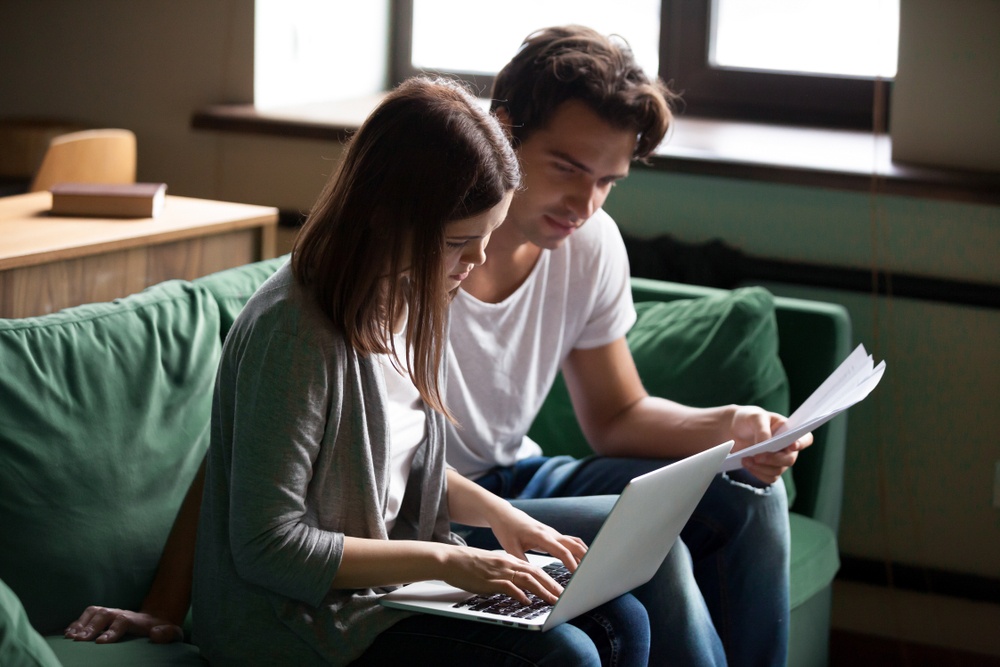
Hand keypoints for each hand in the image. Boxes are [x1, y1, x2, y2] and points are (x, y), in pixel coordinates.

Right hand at [64, 606, 182, 643]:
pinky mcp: (104, 615)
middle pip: (104, 615)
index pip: (122, 622)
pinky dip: (77, 622)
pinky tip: (68, 633)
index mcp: (137, 620)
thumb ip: (167, 633)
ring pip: (94, 612)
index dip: (111, 631)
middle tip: (79, 641)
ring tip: (70, 636)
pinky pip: (88, 615)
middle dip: (91, 627)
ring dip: (81, 623)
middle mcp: (121, 613)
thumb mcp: (172, 632)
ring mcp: (112, 612)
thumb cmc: (162, 628)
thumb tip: (156, 634)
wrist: (156, 617)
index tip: (100, 643)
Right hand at [441, 546, 564, 605]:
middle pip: (535, 573)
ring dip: (542, 591)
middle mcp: (507, 564)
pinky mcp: (490, 580)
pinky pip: (509, 587)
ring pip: (527, 580)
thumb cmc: (468, 564)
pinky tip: (527, 601)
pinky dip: (520, 594)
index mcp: (508, 560)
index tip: (559, 587)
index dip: (548, 578)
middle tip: (564, 595)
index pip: (534, 569)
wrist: (450, 560)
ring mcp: (499, 572)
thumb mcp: (491, 565)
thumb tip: (515, 585)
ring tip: (553, 600)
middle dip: (552, 585)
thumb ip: (504, 573)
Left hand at [489, 505, 587, 572]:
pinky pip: (570, 543)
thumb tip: (532, 579)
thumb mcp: (510, 548)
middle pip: (574, 545)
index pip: (562, 551)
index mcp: (541, 536)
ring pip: (575, 542)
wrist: (505, 515)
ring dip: (584, 554)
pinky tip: (581, 562)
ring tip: (591, 569)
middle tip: (591, 574)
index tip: (578, 575)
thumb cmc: (506, 530)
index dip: (571, 563)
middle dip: (585, 558)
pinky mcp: (553, 536)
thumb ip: (522, 563)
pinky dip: (578, 551)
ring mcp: (553, 534)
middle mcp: (551, 533)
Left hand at [729, 406, 813, 484]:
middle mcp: (788, 447)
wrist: (734, 429)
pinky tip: (747, 465)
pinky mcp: (768, 469)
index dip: (802, 443)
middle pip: (789, 459)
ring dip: (761, 468)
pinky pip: (769, 478)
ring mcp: (779, 459)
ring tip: (745, 459)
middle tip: (756, 456)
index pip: (806, 439)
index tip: (793, 445)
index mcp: (789, 431)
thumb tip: (766, 444)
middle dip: (773, 460)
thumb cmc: (750, 419)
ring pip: (777, 471)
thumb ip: (762, 430)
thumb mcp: (755, 418)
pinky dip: (757, 473)